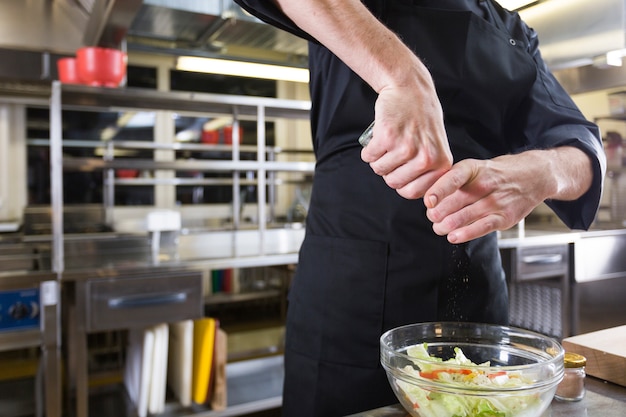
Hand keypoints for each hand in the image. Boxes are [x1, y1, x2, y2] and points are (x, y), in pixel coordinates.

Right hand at [360, 83, 452, 198]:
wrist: (410, 89)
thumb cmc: (422, 119)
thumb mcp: (436, 146)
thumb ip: (430, 172)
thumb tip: (419, 198)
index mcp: (440, 164)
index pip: (412, 193)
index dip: (401, 184)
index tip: (401, 172)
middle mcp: (425, 158)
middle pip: (393, 183)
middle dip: (387, 172)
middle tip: (392, 155)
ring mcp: (406, 147)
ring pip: (379, 170)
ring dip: (377, 160)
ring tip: (386, 145)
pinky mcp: (388, 137)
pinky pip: (369, 157)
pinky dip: (368, 151)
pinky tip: (376, 139)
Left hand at [423, 152, 551, 243]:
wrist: (534, 176)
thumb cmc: (496, 174)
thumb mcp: (475, 168)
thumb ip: (453, 181)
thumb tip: (428, 199)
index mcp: (474, 168)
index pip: (454, 178)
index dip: (439, 191)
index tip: (428, 202)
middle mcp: (486, 183)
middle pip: (455, 202)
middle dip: (438, 214)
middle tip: (432, 217)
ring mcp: (497, 201)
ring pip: (465, 217)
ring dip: (446, 226)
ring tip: (439, 228)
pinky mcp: (505, 217)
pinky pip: (482, 228)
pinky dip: (465, 234)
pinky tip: (453, 237)